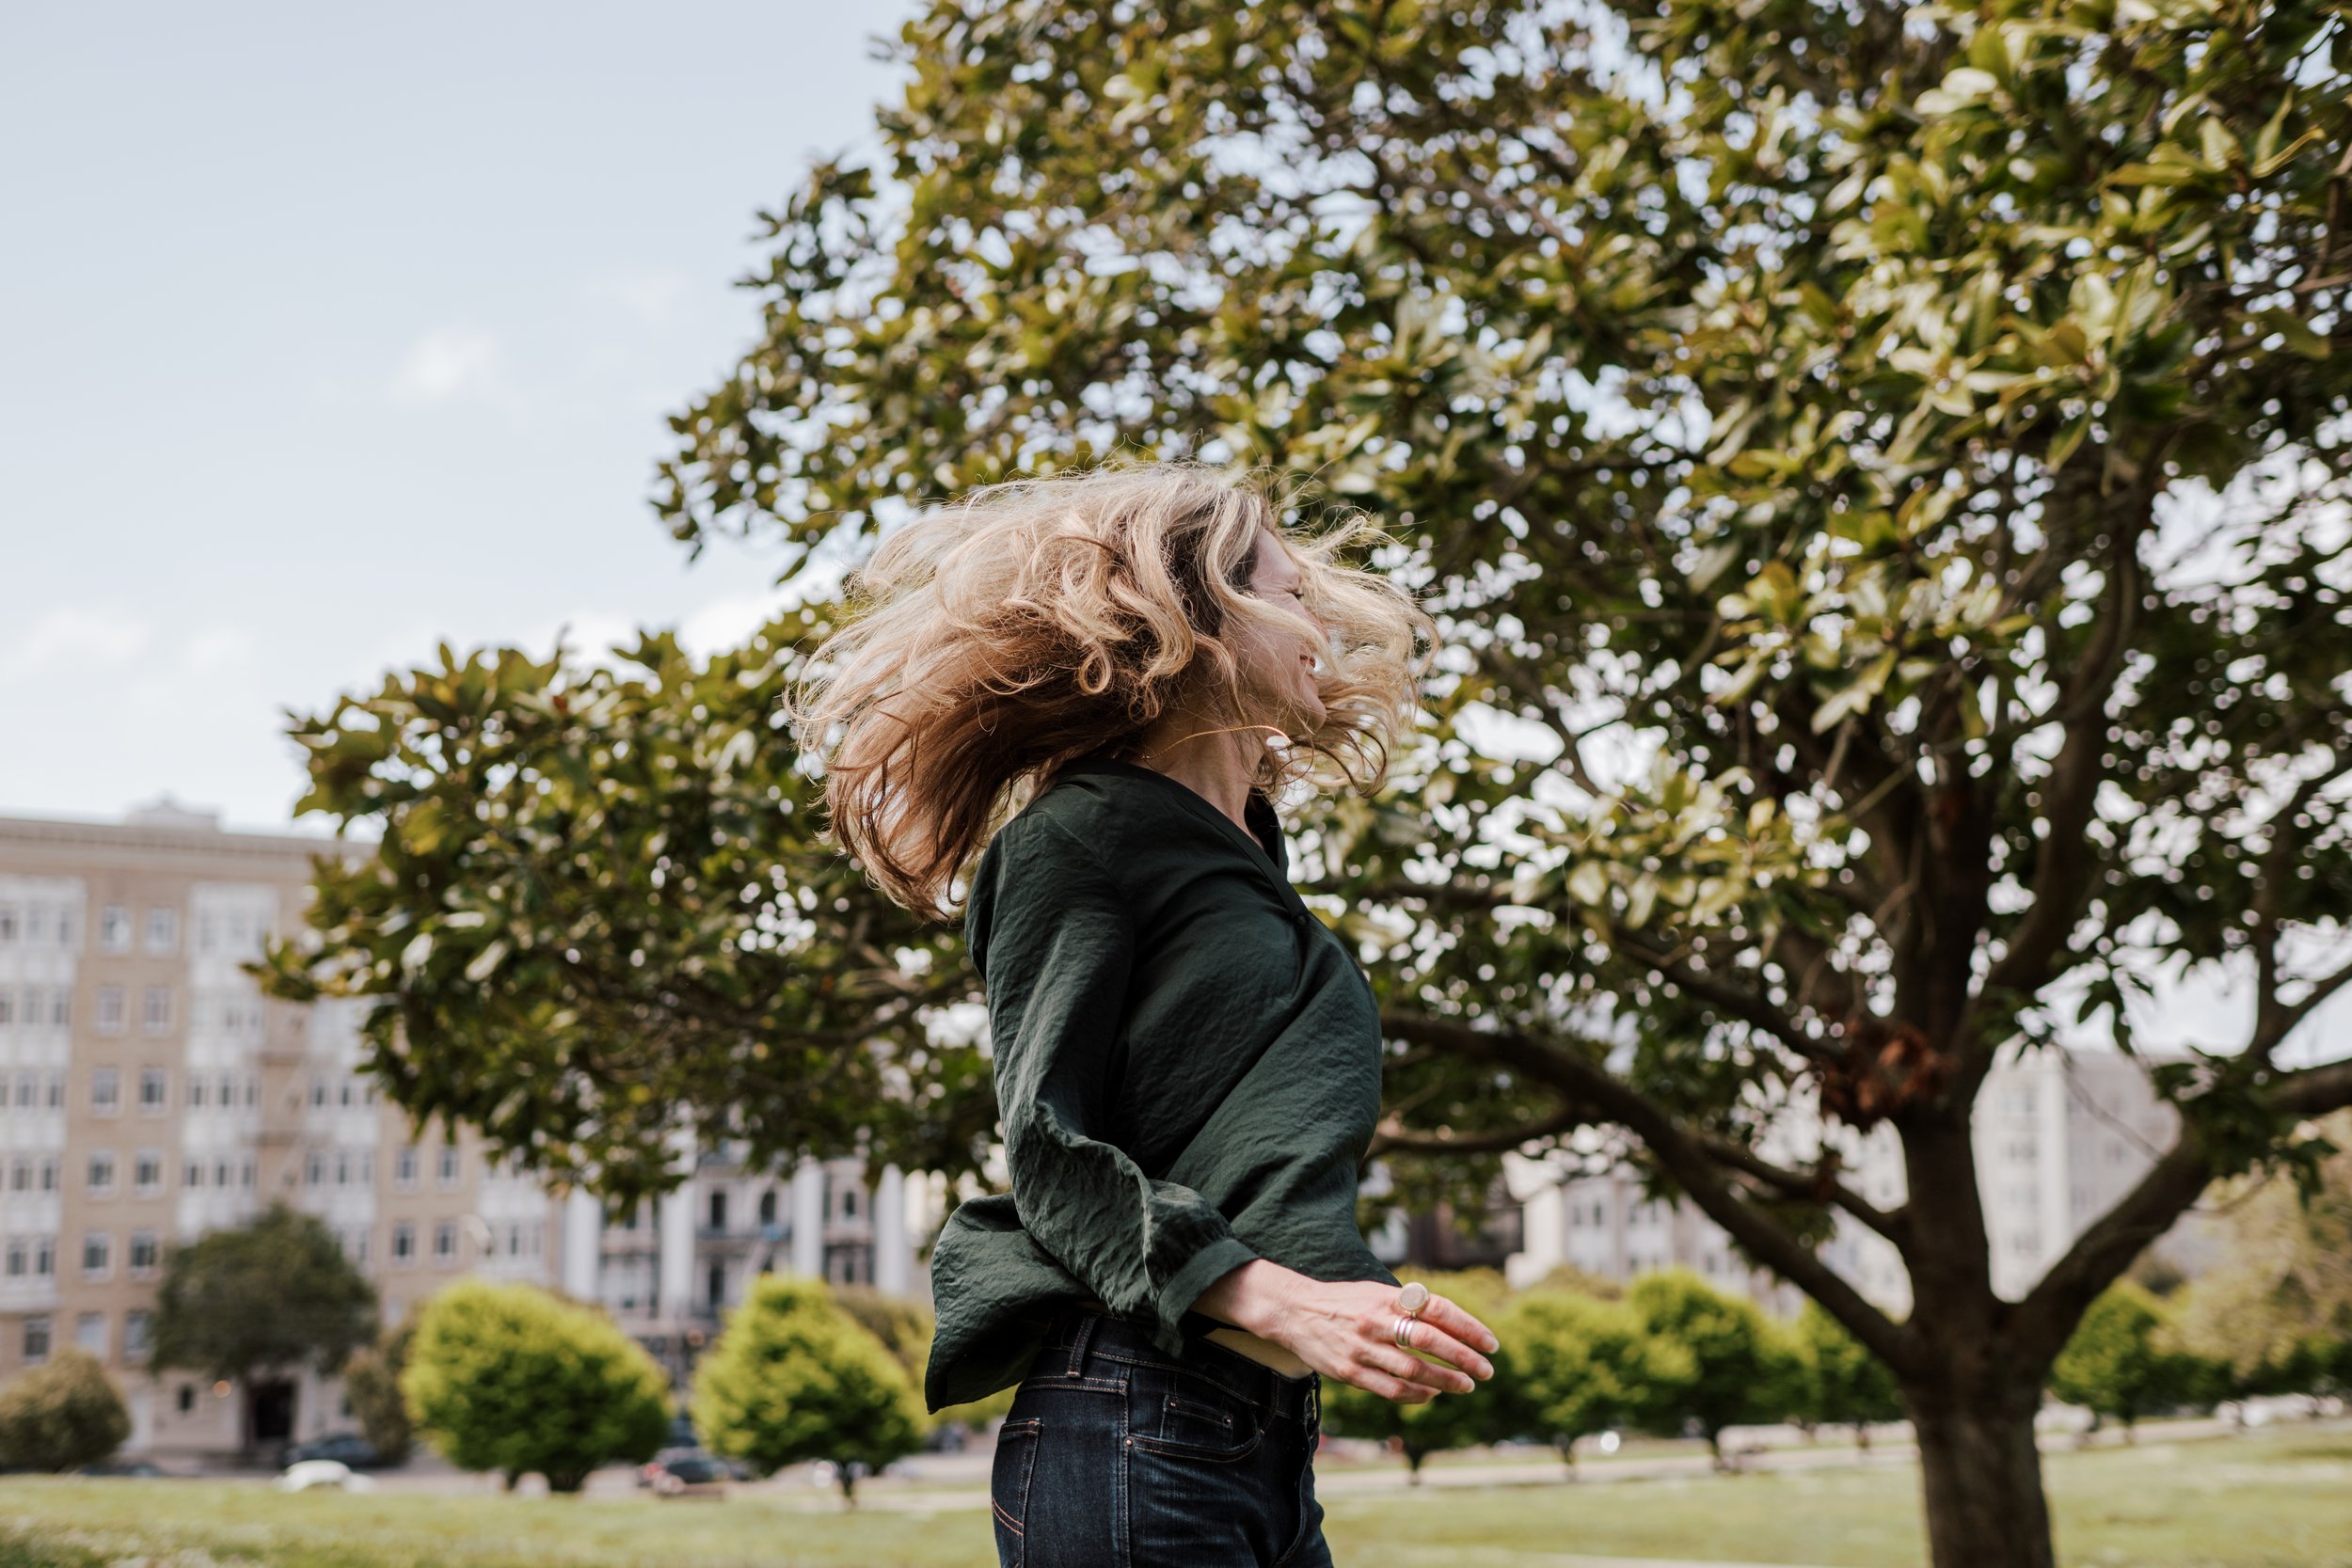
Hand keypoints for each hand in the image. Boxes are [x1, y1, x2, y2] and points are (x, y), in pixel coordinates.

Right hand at [1193, 1260, 1498, 1404]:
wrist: (1293, 1311)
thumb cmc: (1345, 1301)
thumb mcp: (1376, 1292)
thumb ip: (1409, 1306)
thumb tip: (1454, 1325)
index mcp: (1387, 1296)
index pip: (1437, 1309)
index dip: (1468, 1327)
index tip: (1490, 1344)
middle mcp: (1375, 1321)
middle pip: (1429, 1341)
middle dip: (1463, 1359)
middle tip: (1486, 1371)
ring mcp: (1360, 1348)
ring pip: (1412, 1371)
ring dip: (1445, 1381)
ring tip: (1466, 1385)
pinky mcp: (1348, 1372)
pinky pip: (1390, 1389)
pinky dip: (1417, 1395)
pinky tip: (1432, 1394)